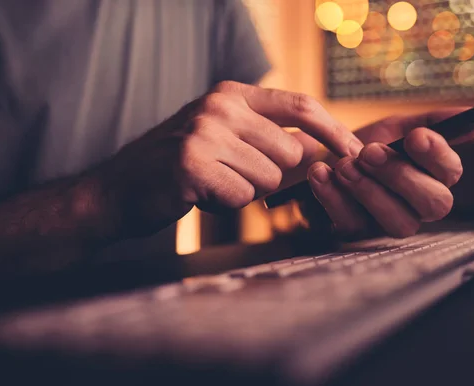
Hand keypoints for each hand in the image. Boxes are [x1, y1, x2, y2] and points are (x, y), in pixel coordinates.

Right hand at [93, 81, 361, 238]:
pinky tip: (198, 195)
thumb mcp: (224, 139)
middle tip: (234, 177)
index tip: (355, 152)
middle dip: (272, 178)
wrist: (118, 190)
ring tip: (212, 183)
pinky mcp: (192, 163)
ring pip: (269, 179)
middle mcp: (220, 106)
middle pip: (290, 153)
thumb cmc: (179, 167)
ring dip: (246, 192)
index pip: (300, 104)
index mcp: (232, 94)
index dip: (333, 130)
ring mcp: (204, 131)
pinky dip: (224, 205)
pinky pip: (241, 196)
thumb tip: (319, 149)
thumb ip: (269, 138)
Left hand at [305, 109, 473, 238]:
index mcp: (432, 177)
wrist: (318, 158)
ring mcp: (387, 223)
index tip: (415, 137)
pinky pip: (351, 224)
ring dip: (369, 191)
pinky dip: (333, 196)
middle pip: (432, 203)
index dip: (437, 155)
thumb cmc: (362, 145)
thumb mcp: (394, 127)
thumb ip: (431, 122)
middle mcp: (416, 206)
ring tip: (344, 165)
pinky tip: (321, 173)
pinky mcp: (357, 233)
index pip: (451, 172)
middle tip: (370, 151)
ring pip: (398, 223)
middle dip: (401, 175)